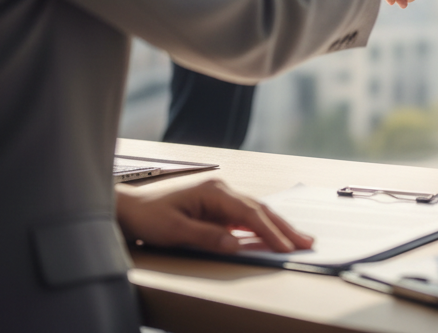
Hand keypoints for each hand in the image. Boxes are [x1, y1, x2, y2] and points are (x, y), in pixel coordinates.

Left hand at [115, 178, 312, 253]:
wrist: (130, 207)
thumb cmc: (149, 216)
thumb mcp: (174, 230)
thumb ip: (206, 236)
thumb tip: (236, 244)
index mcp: (215, 191)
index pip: (250, 213)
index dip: (270, 231)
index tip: (287, 247)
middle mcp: (222, 190)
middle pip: (260, 209)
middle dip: (284, 226)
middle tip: (307, 241)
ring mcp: (221, 197)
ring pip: (256, 212)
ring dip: (277, 226)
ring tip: (298, 238)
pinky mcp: (217, 207)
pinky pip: (245, 217)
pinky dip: (262, 226)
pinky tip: (274, 234)